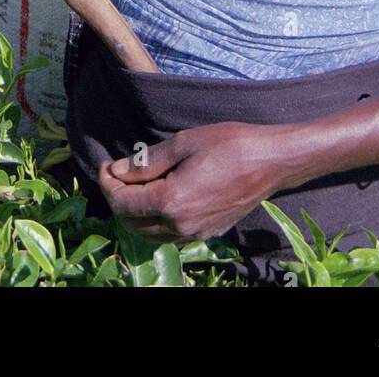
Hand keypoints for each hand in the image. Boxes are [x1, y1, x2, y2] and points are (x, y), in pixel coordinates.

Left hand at [97, 121, 314, 244]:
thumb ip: (146, 161)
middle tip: (117, 172)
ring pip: (148, 235)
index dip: (107, 183)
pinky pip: (169, 236)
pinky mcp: (207, 234)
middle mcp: (180, 226)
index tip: (106, 164)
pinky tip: (160, 196)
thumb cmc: (230, 144)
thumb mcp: (183, 143)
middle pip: (131, 223)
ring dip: (134, 213)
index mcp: (171, 202)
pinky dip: (154, 221)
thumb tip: (117, 170)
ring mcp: (195, 234)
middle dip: (117, 198)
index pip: (122, 202)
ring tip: (136, 184)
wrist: (271, 161)